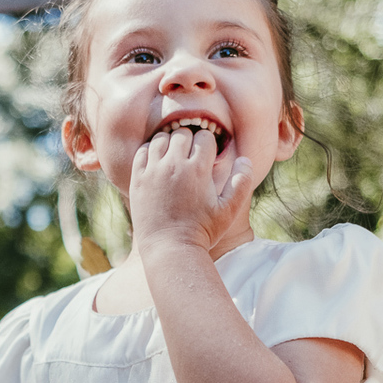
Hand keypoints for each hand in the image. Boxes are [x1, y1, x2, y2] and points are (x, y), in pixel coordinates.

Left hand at [129, 127, 251, 253]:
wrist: (170, 249)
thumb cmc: (202, 231)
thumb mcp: (229, 210)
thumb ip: (242, 183)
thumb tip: (245, 159)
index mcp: (198, 169)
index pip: (205, 137)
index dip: (210, 144)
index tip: (208, 156)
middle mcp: (174, 165)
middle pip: (183, 133)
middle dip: (191, 140)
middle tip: (192, 155)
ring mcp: (153, 171)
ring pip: (161, 138)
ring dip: (170, 142)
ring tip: (175, 155)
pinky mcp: (138, 179)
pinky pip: (142, 151)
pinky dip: (150, 150)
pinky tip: (158, 161)